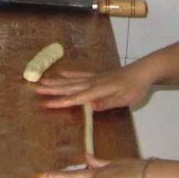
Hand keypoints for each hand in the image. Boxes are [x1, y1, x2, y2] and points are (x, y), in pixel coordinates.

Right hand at [34, 65, 154, 110]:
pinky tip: (61, 73)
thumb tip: (89, 107)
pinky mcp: (98, 75)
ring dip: (56, 82)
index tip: (47, 103)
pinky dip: (71, 74)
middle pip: (69, 87)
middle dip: (52, 90)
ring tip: (42, 82)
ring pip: (71, 81)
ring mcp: (94, 78)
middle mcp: (93, 83)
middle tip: (36, 90)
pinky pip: (81, 74)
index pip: (77, 98)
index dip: (61, 101)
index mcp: (98, 91)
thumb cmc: (135, 88)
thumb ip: (106, 103)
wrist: (143, 71)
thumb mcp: (124, 99)